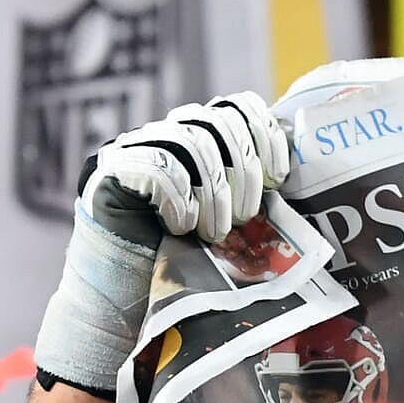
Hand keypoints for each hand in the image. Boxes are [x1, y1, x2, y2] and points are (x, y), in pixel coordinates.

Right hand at [80, 91, 289, 248]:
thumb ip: (251, 193)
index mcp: (195, 139)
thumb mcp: (229, 222)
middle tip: (245, 217)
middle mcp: (165, 135)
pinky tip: (180, 227)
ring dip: (215, 193)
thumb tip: (291, 174)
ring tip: (215, 232)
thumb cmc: (182, 264)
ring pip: (192, 140)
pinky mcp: (111, 168)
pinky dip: (181, 201)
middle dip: (243, 170)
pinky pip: (161, 167)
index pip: (236, 106)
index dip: (264, 132)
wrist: (127, 296)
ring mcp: (135, 148)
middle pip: (218, 120)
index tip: (278, 176)